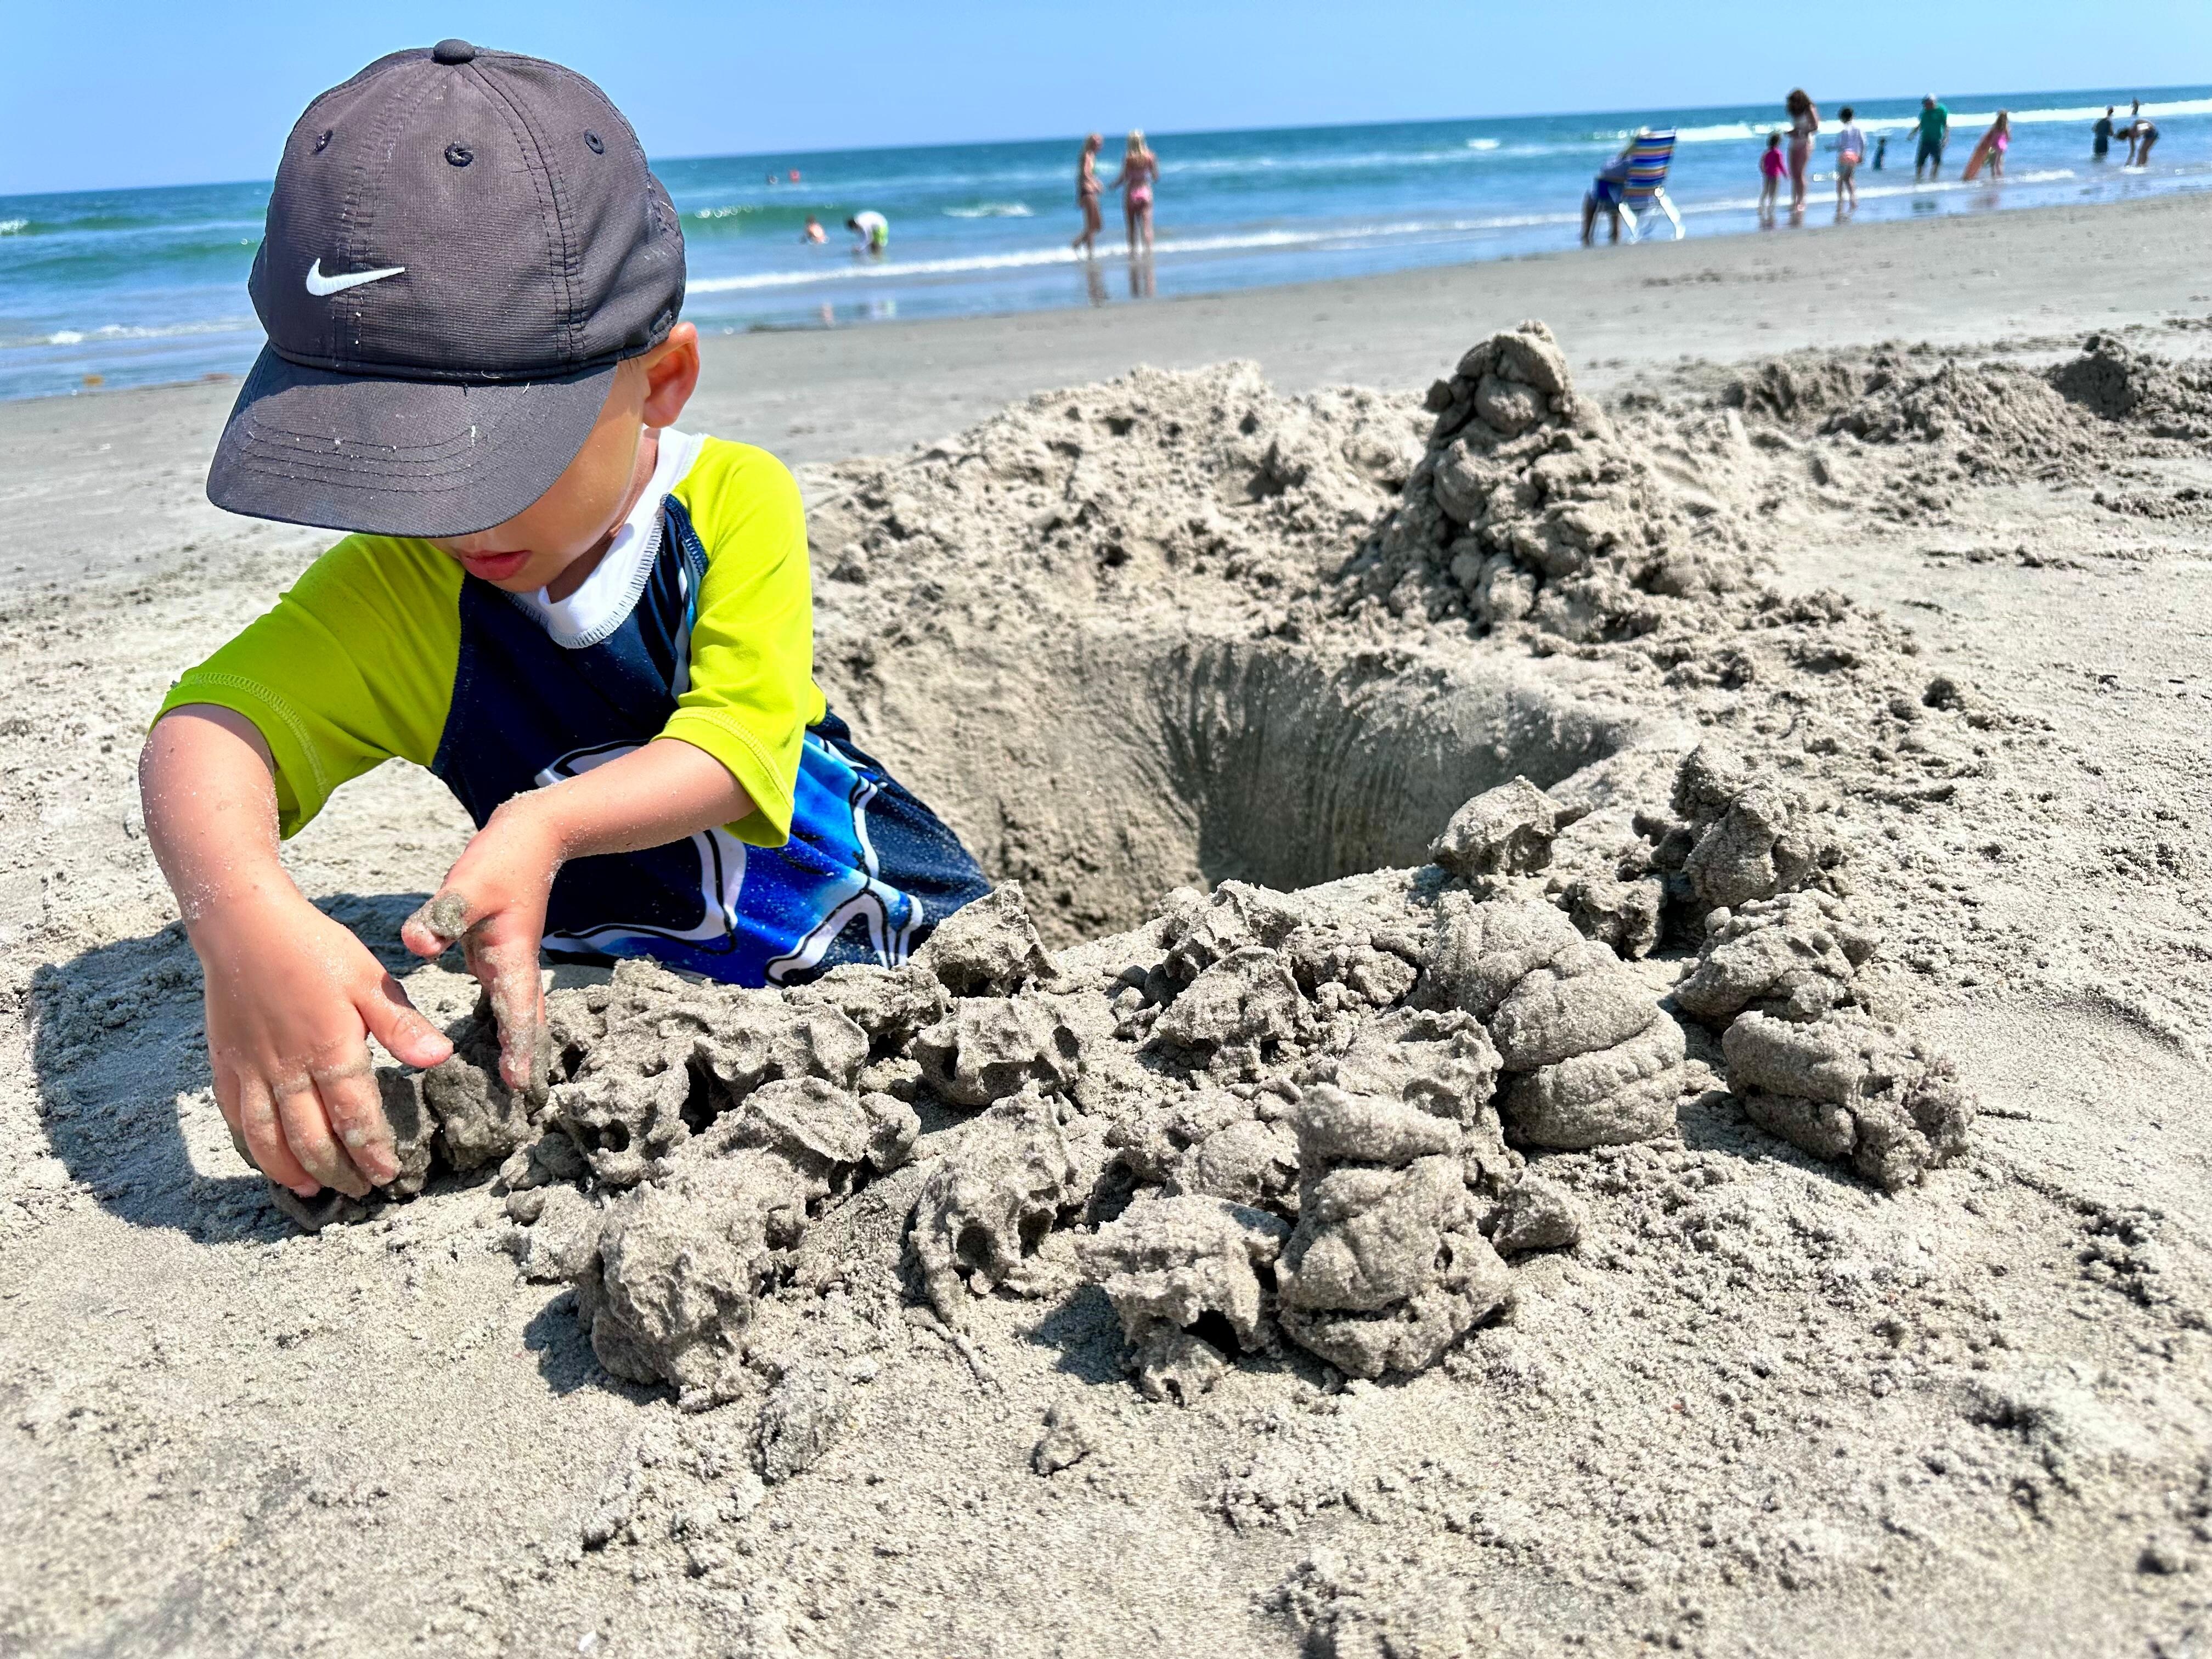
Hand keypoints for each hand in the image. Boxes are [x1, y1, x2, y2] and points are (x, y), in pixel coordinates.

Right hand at [193, 890, 454, 1196]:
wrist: (244, 925)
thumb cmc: (314, 948)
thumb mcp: (370, 978)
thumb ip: (402, 1024)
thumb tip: (440, 1058)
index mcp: (329, 1047)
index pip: (355, 1116)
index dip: (372, 1152)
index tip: (389, 1175)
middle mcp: (287, 1068)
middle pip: (312, 1137)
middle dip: (338, 1170)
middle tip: (360, 1190)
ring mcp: (251, 1069)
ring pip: (268, 1138)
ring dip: (292, 1170)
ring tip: (316, 1190)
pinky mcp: (224, 1064)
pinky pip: (236, 1118)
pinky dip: (252, 1148)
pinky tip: (269, 1160)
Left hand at [401, 797, 562, 1097]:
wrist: (532, 836)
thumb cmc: (503, 859)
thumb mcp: (470, 883)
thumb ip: (444, 913)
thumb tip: (417, 944)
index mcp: (512, 958)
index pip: (517, 1013)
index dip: (519, 1050)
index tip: (520, 1087)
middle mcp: (515, 967)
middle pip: (525, 1024)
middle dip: (525, 1060)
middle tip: (524, 1102)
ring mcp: (508, 963)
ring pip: (517, 1015)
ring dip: (516, 1047)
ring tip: (510, 1086)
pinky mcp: (498, 955)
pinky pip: (503, 1002)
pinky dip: (502, 1027)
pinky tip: (487, 1043)